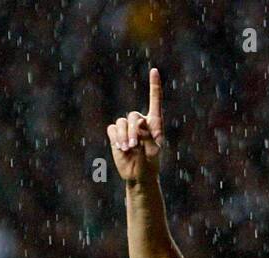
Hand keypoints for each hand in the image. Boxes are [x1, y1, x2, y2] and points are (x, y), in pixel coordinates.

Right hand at [107, 67, 165, 182]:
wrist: (138, 176)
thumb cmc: (150, 164)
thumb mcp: (152, 151)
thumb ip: (147, 136)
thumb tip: (137, 124)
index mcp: (155, 123)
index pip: (155, 101)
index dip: (154, 86)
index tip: (154, 71)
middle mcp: (141, 122)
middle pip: (133, 116)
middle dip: (133, 131)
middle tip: (134, 146)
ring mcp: (127, 128)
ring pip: (121, 123)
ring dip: (123, 136)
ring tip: (127, 149)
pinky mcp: (116, 134)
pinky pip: (113, 129)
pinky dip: (116, 138)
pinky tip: (120, 149)